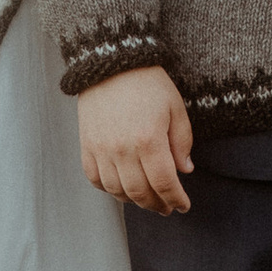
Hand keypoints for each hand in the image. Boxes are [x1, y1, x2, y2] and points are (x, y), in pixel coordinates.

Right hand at [80, 64, 194, 210]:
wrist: (112, 63)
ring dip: (134, 200)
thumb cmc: (148, 83)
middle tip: (167, 207)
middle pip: (140, 193)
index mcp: (149, 140)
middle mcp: (123, 149)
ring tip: (146, 199)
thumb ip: (182, 141)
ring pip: (117, 191)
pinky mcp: (87, 145)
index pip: (164, 183)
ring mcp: (101, 149)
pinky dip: (109, 189)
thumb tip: (185, 170)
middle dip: (157, 205)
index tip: (184, 205)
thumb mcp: (175, 107)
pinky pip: (95, 178)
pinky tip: (121, 187)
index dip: (176, 199)